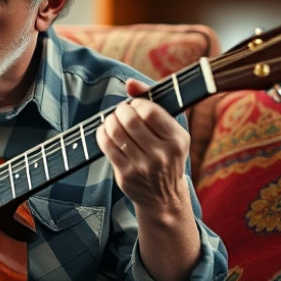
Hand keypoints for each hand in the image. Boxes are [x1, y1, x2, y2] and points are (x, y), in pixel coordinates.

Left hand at [95, 78, 190, 211]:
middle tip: (121, 111)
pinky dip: (102, 133)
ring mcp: (143, 167)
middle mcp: (162, 154)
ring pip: (115, 132)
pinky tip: (106, 132)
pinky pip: (106, 146)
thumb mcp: (170, 131)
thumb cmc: (166, 154)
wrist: (164, 197)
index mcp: (178, 140)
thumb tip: (130, 83)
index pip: (150, 111)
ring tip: (113, 120)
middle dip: (120, 110)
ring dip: (109, 120)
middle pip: (130, 120)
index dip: (137, 103)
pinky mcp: (126, 175)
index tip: (135, 106)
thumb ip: (152, 102)